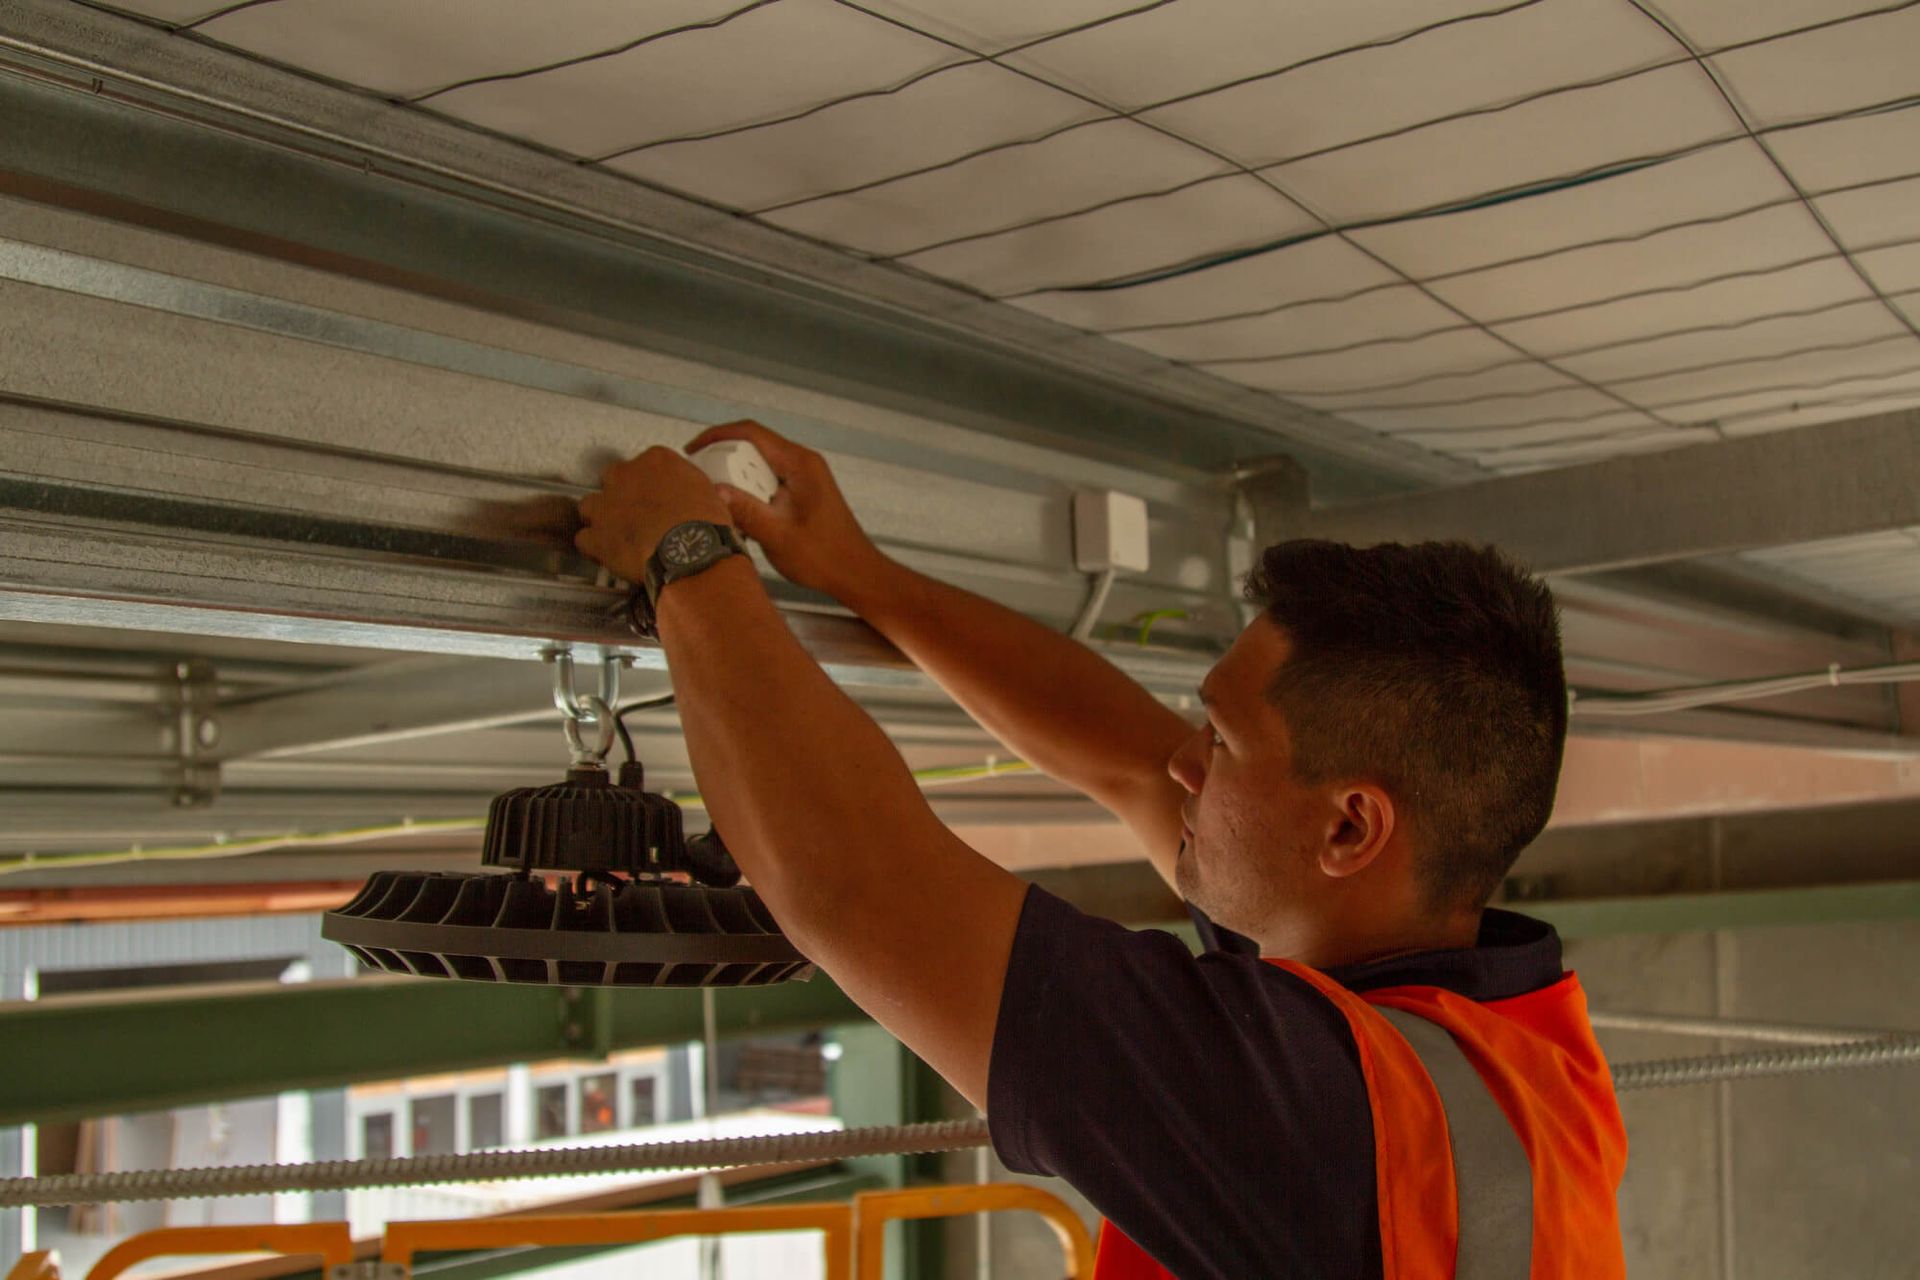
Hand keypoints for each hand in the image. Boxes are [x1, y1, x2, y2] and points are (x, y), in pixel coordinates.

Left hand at [574, 446, 730, 583]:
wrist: (692, 554)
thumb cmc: (705, 527)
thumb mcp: (710, 494)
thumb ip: (692, 488)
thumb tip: (695, 496)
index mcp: (656, 461)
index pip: (645, 464)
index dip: (648, 484)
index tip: (655, 495)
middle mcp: (626, 476)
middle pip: (613, 480)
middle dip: (622, 496)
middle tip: (638, 514)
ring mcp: (607, 505)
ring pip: (590, 506)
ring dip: (601, 519)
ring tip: (618, 534)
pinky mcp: (597, 536)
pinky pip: (584, 539)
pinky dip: (594, 547)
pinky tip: (608, 554)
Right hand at [685, 420, 886, 601]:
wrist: (855, 573)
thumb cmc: (825, 557)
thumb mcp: (777, 536)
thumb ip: (745, 511)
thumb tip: (712, 490)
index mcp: (800, 464)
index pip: (751, 433)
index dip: (717, 435)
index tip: (693, 450)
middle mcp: (803, 463)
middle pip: (753, 446)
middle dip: (722, 459)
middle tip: (698, 478)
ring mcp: (804, 477)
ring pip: (759, 465)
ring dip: (735, 478)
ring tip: (713, 498)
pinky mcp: (801, 492)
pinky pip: (768, 481)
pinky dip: (749, 492)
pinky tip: (737, 514)